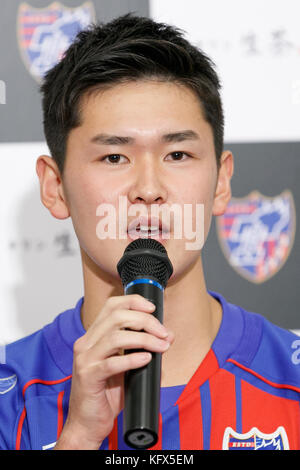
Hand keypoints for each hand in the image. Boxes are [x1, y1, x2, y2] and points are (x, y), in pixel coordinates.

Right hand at [54, 294, 173, 449]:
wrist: (87, 423)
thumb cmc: (106, 394)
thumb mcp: (127, 366)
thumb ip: (144, 348)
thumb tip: (168, 335)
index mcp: (94, 335)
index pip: (112, 305)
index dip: (133, 301)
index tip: (153, 308)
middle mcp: (86, 342)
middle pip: (117, 316)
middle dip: (145, 321)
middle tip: (163, 333)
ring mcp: (85, 359)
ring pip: (116, 336)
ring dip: (144, 339)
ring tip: (161, 346)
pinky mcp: (88, 377)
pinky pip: (112, 363)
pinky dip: (132, 359)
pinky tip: (146, 359)